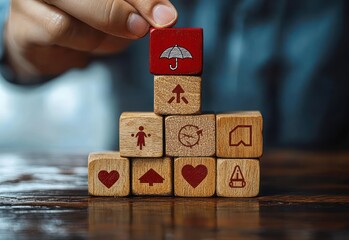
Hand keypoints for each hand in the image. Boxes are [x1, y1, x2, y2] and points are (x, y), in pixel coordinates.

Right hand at [4, 0, 176, 80]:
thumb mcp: (121, 10)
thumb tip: (166, 18)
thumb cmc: (87, 20)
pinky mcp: (24, 19)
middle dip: (125, 10)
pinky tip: (84, 46)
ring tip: (104, 38)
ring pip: (81, 8)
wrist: (47, 42)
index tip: (166, 18)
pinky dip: (83, 43)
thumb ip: (140, 8)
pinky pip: (60, 28)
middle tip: (142, 29)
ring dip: (104, 32)